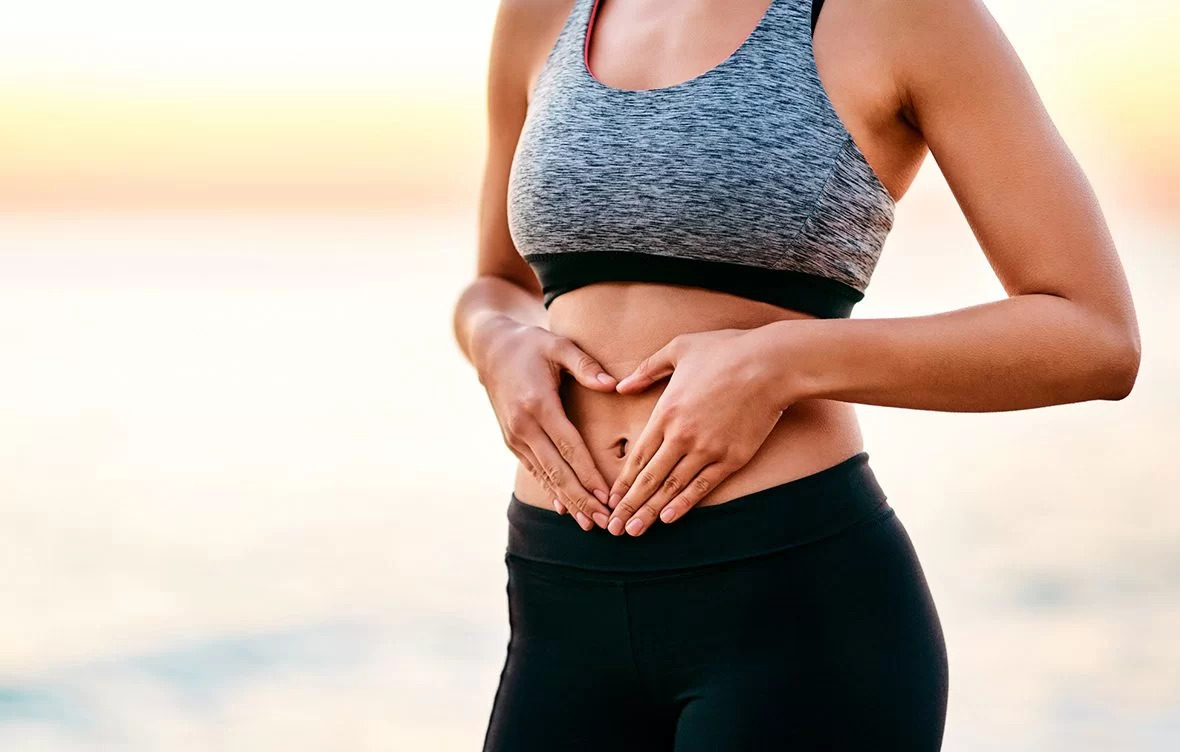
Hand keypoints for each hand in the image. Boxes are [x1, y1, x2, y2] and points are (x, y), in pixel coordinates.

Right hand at [471, 316, 616, 529]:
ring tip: (589, 522)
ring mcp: (515, 437)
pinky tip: (565, 508)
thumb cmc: (531, 345)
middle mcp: (523, 426)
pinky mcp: (512, 441)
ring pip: (545, 476)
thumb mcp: (559, 345)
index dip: (589, 474)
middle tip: (604, 521)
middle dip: (581, 499)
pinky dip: (551, 490)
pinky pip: (535, 471)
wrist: (491, 350)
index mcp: (538, 405)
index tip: (607, 495)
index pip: (569, 447)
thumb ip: (586, 365)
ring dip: (568, 501)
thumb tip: (613, 384)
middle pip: (557, 471)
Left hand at [604, 327, 786, 535]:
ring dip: (651, 512)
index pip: (638, 455)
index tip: (609, 498)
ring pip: (672, 487)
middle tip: (612, 528)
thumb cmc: (726, 349)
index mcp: (667, 411)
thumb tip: (621, 386)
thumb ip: (647, 369)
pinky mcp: (732, 458)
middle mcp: (682, 436)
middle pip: (649, 478)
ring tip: (633, 531)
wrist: (772, 363)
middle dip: (629, 505)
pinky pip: (704, 486)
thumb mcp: (678, 348)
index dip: (623, 480)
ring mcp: (708, 449)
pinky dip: (684, 504)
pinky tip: (668, 518)